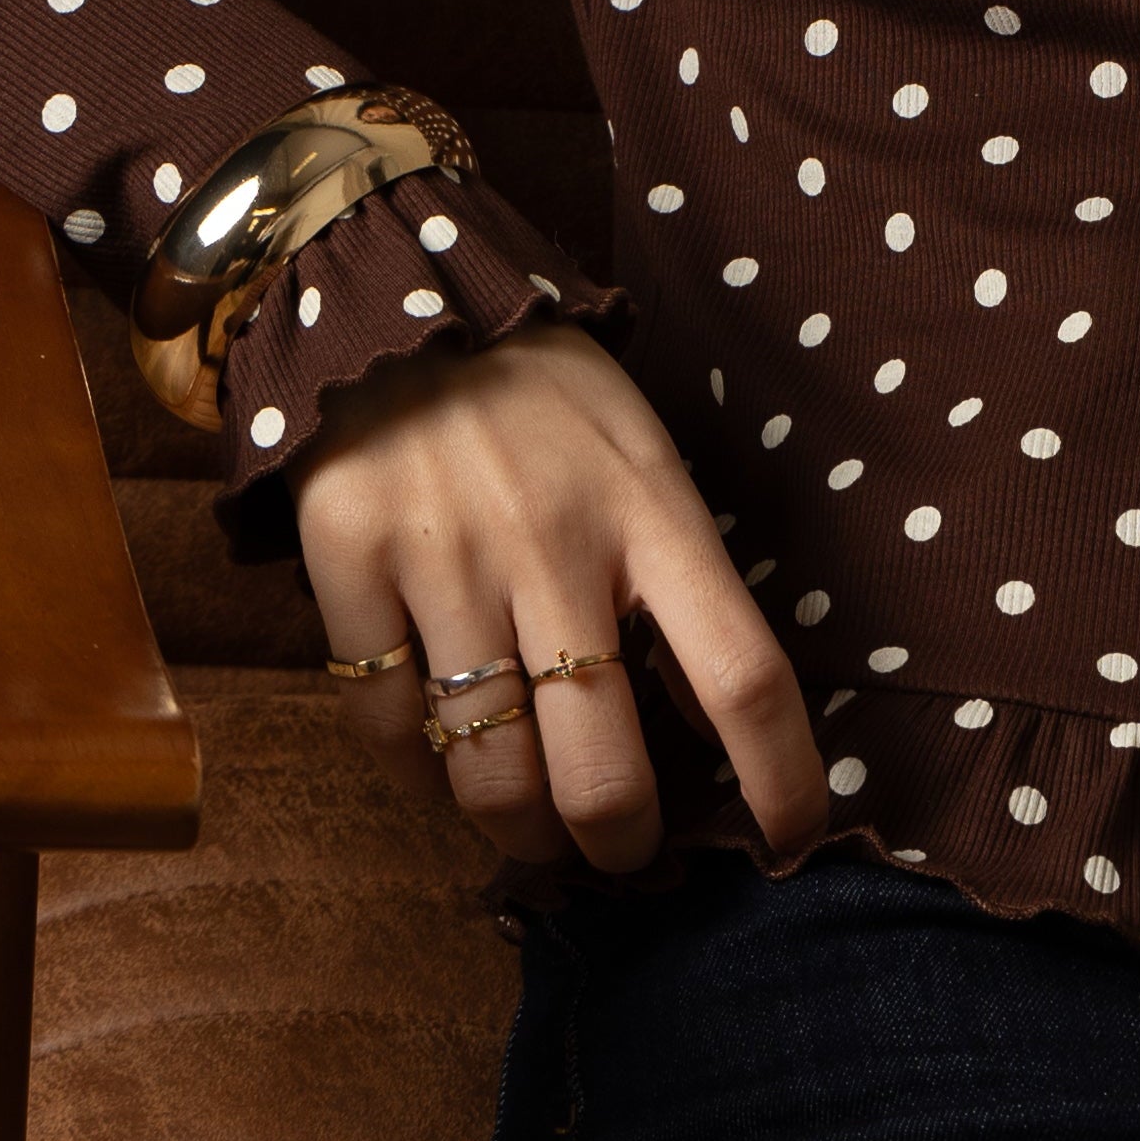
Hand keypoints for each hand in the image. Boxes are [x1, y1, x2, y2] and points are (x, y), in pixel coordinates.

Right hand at [290, 318, 829, 873]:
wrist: (394, 292)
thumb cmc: (543, 398)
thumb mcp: (643, 458)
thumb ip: (674, 579)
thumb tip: (712, 732)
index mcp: (653, 512)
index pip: (745, 676)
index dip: (781, 780)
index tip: (791, 841)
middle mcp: (553, 544)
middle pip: (604, 766)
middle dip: (622, 843)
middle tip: (623, 848)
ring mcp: (444, 558)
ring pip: (489, 771)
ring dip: (522, 830)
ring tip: (535, 827)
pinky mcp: (348, 563)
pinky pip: (388, 728)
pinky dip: (419, 774)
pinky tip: (442, 760)